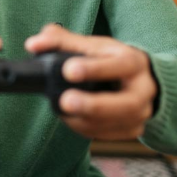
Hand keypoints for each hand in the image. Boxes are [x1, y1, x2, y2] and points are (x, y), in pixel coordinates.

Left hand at [25, 23, 158, 140]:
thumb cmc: (111, 60)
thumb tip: (33, 44)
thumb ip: (61, 41)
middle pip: (126, 104)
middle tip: (66, 101)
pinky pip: (108, 134)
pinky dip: (86, 128)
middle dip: (94, 105)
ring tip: (63, 110)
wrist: (140, 80)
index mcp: (134, 62)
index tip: (68, 70)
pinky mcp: (132, 130)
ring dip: (86, 120)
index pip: (120, 66)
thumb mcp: (92, 45)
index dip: (95, 69)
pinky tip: (71, 118)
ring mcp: (141, 114)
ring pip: (116, 123)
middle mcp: (143, 90)